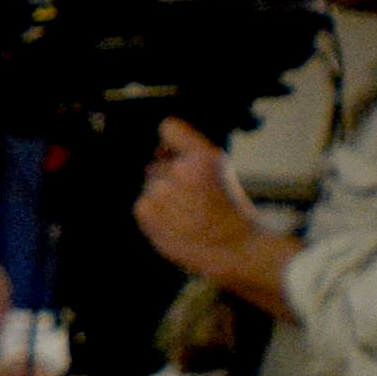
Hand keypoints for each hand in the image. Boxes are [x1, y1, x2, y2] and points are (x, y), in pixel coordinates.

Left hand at [131, 122, 291, 310]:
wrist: (233, 248)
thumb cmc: (232, 211)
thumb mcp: (222, 172)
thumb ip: (193, 156)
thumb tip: (164, 146)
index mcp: (203, 155)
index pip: (169, 128)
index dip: (171, 140)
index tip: (173, 149)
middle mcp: (179, 169)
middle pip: (158, 162)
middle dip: (169, 174)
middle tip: (191, 195)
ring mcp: (159, 190)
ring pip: (151, 185)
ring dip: (162, 195)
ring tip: (185, 213)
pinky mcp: (145, 210)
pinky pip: (143, 204)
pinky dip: (154, 213)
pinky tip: (174, 223)